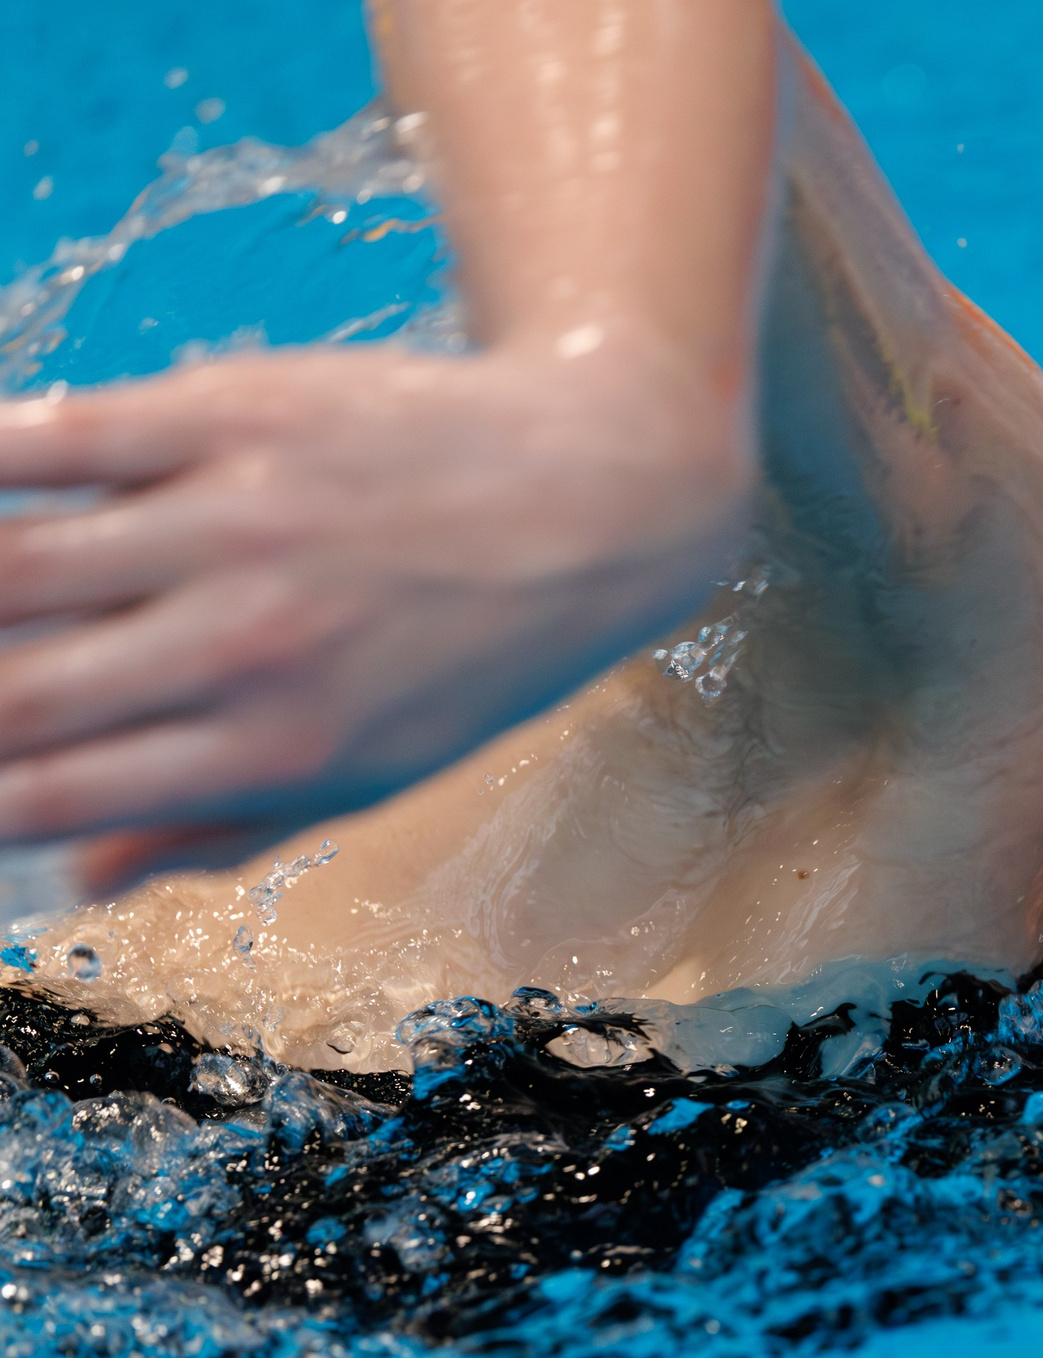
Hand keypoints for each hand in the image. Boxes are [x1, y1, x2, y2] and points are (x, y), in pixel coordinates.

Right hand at [0, 334, 750, 890]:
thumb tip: (74, 877)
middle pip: (11, 690)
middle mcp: (251, 645)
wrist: (603, 495)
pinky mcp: (234, 415)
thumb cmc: (480, 649)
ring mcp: (238, 524)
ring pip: (10, 566)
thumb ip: (223, 825)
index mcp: (281, 750)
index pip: (48, 795)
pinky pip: (56, 437)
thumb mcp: (381, 769)